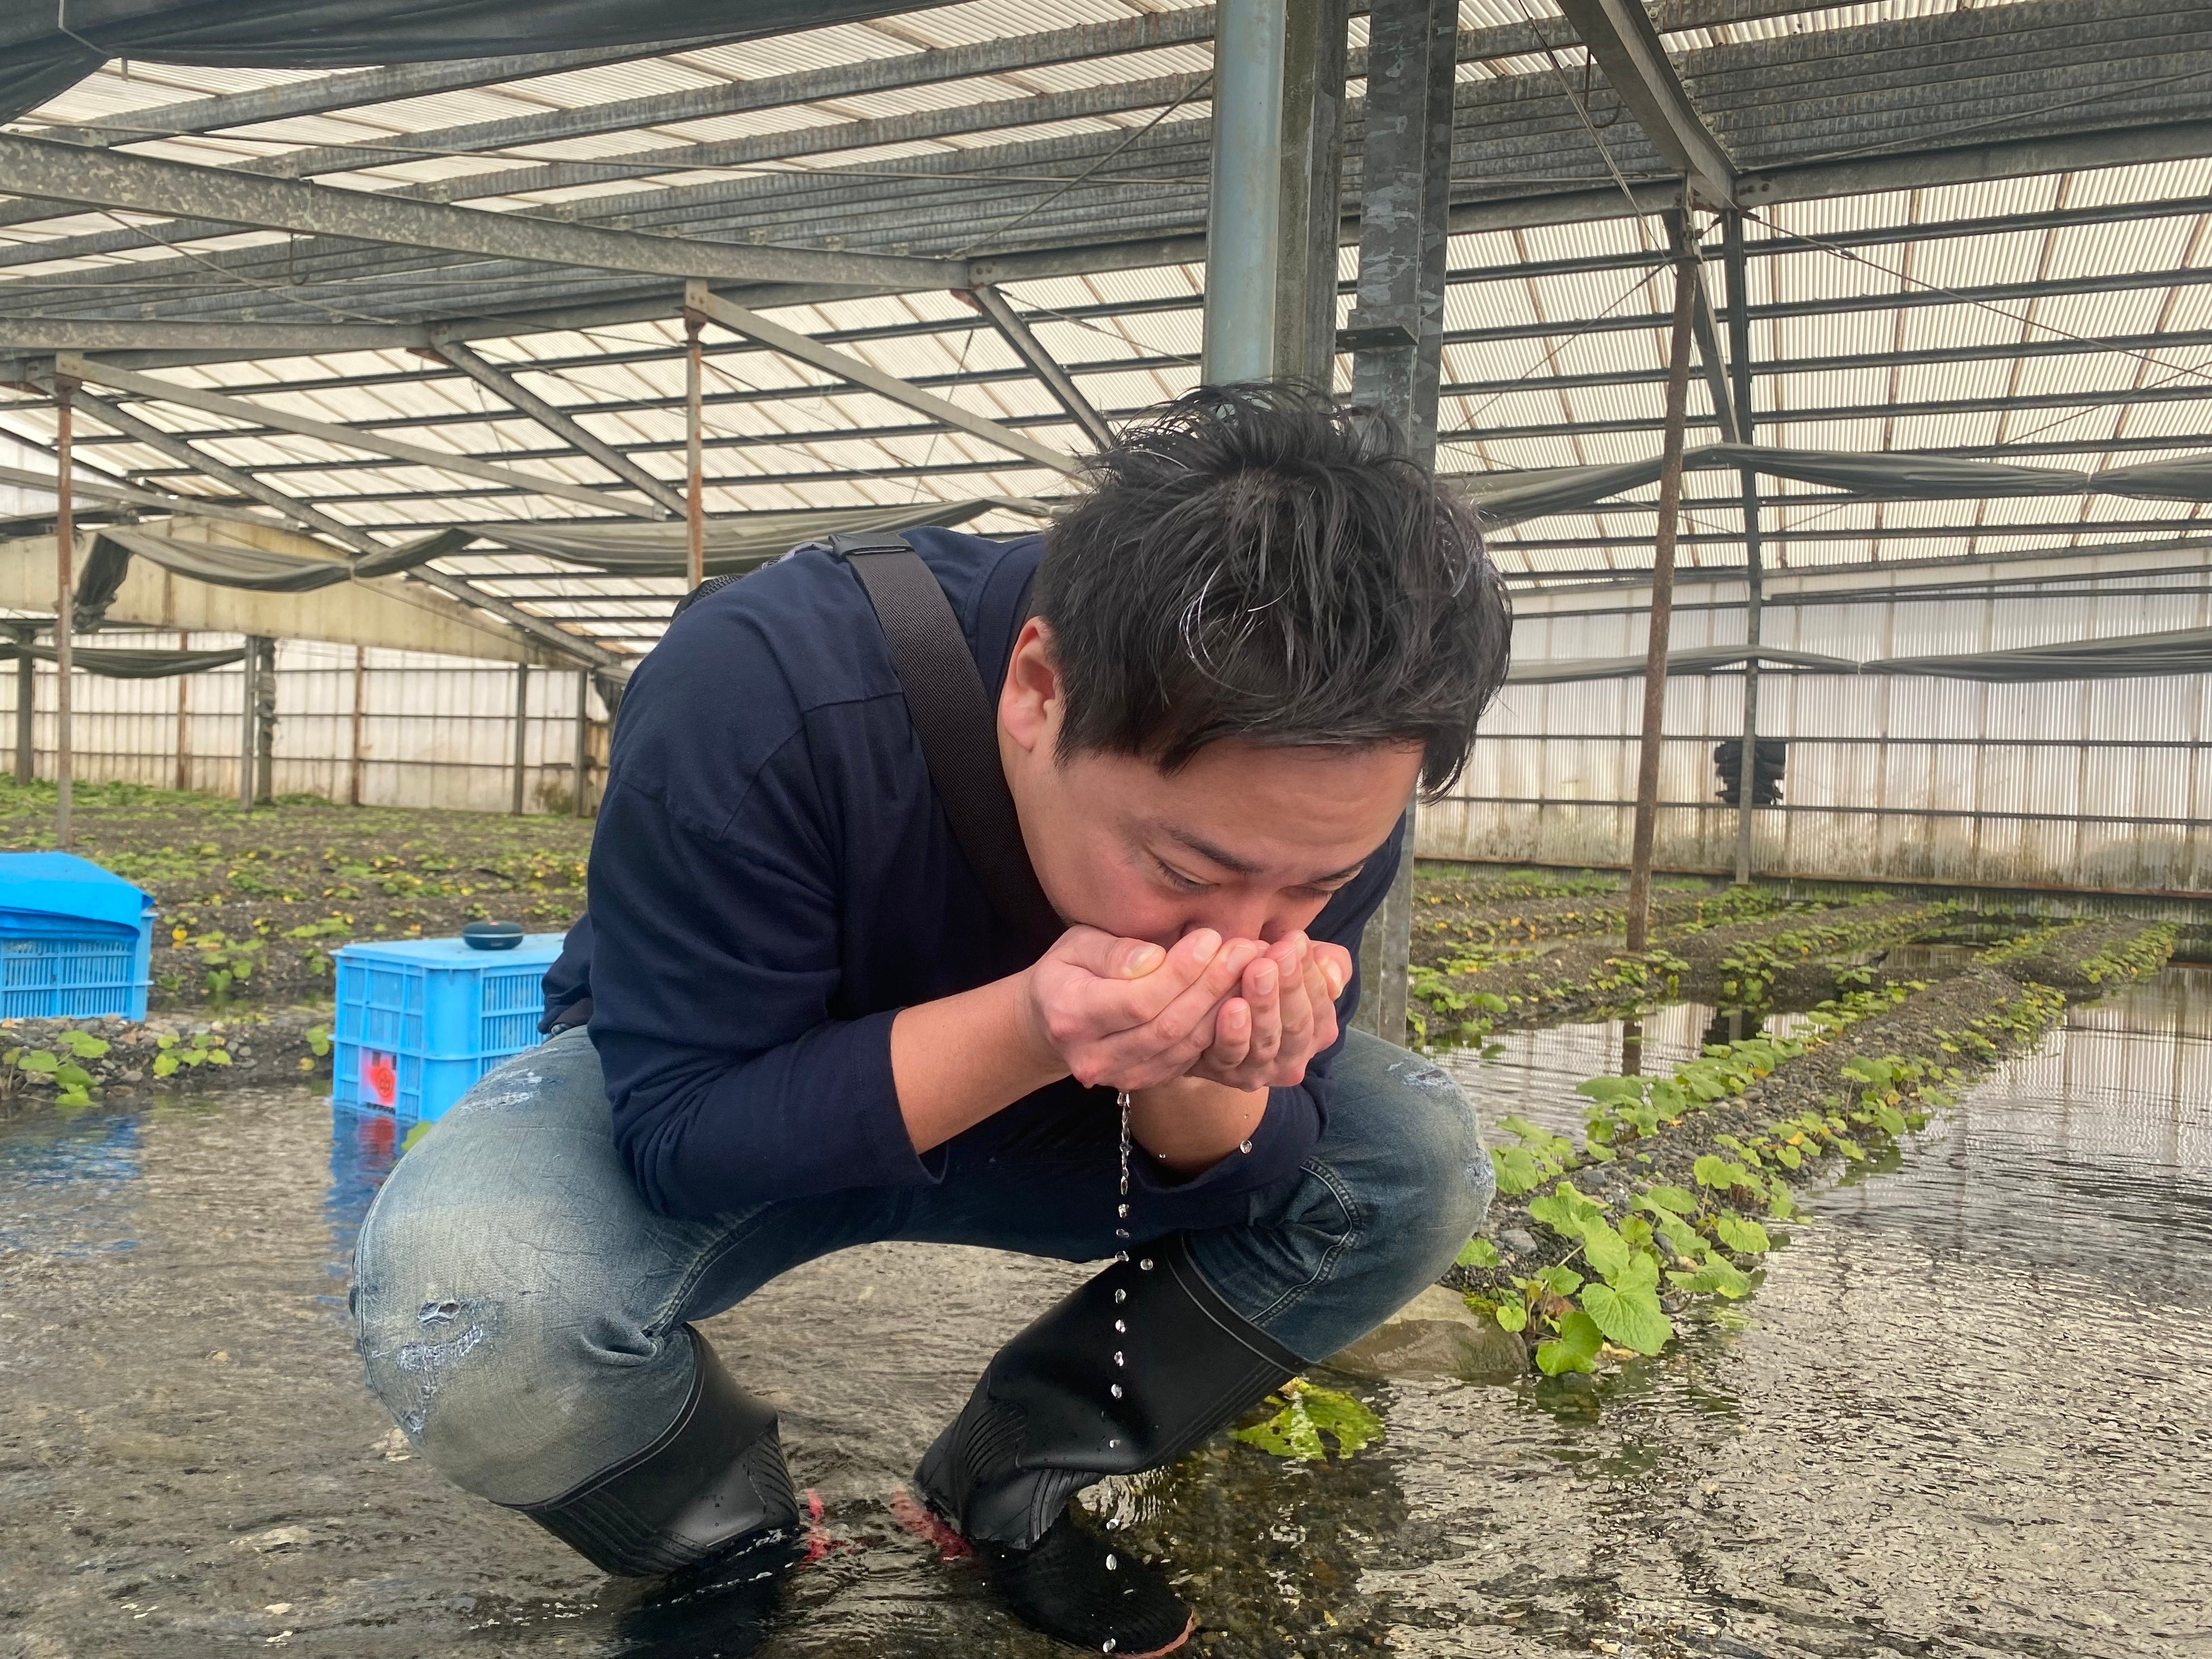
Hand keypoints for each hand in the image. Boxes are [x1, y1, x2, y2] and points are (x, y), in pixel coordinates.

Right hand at [1021, 925, 1264, 1091]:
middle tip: (1247, 949)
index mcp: (1072, 1016)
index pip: (1138, 1000)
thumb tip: (1153, 959)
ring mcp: (1120, 1076)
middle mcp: (1094, 1057)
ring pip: (1184, 1045)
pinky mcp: (1143, 1082)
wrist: (1050, 1020)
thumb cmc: (1067, 970)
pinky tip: (1239, 996)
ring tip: (1252, 969)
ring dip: (1224, 1006)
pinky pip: (1188, 1058)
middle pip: (1167, 1026)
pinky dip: (1218, 1028)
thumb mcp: (1076, 945)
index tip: (1212, 939)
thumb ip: (1112, 953)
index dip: (1181, 972)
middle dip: (1213, 985)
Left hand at [1185, 932, 1351, 1090]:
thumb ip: (1329, 964)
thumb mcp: (1300, 964)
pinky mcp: (1226, 1073)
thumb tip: (1335, 979)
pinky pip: (1231, 1056)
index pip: (1321, 1002)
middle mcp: (1294, 1057)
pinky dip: (1233, 1033)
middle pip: (1298, 1024)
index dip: (1310, 970)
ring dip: (1263, 1005)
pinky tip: (1232, 1006)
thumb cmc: (1266, 978)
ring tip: (1256, 971)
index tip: (1295, 938)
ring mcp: (1260, 1070)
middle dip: (1290, 986)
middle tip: (1279, 952)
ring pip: (1266, 1042)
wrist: (1213, 1012)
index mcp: (1318, 1031)